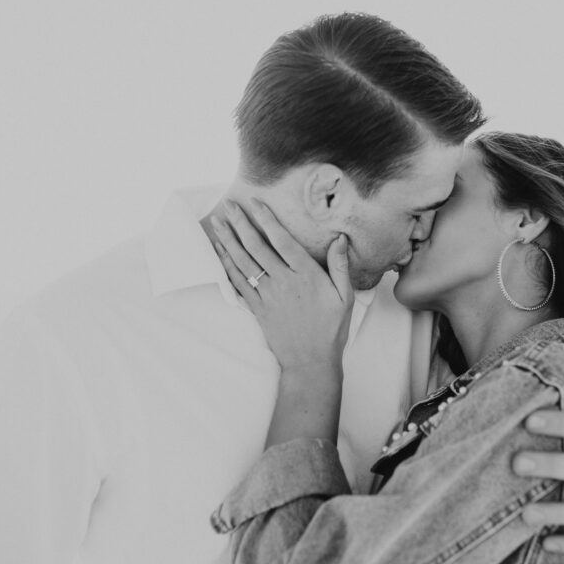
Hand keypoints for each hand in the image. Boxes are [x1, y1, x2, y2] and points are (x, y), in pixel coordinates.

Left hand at [210, 199, 353, 371]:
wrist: (310, 361)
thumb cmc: (331, 329)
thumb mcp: (345, 296)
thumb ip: (340, 265)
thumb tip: (339, 238)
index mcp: (306, 275)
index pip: (282, 241)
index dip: (267, 220)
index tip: (255, 203)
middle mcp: (283, 282)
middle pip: (256, 247)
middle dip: (241, 223)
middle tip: (229, 205)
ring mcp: (267, 296)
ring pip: (243, 262)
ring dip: (228, 240)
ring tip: (218, 222)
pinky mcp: (257, 309)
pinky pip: (238, 283)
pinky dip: (226, 265)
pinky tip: (219, 252)